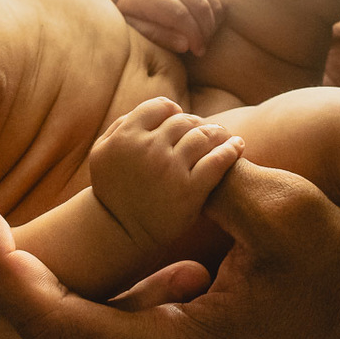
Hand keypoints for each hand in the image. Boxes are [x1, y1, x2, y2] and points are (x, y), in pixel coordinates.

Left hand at [0, 160, 339, 338]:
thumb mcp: (288, 215)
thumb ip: (216, 179)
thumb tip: (167, 145)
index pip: (47, 320)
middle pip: (48, 337)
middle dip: (6, 280)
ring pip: (82, 336)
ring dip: (47, 287)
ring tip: (16, 233)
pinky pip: (122, 325)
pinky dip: (97, 288)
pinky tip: (119, 247)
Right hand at [90, 97, 242, 251]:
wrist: (117, 231)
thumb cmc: (110, 190)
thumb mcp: (101, 152)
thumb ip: (121, 126)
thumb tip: (153, 111)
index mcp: (127, 136)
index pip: (160, 107)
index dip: (172, 110)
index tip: (179, 118)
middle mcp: (149, 148)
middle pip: (183, 121)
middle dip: (196, 122)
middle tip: (205, 128)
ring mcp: (171, 169)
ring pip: (203, 137)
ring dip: (217, 132)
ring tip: (224, 135)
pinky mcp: (189, 190)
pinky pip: (217, 162)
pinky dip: (230, 150)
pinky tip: (238, 146)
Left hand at [116, 0, 224, 55]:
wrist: (134, 0)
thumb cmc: (135, 21)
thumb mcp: (136, 32)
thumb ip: (158, 37)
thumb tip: (186, 45)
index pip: (179, 13)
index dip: (193, 34)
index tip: (197, 51)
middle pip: (199, 4)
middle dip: (206, 31)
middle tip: (202, 49)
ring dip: (214, 24)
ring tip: (204, 40)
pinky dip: (219, 14)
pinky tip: (209, 28)